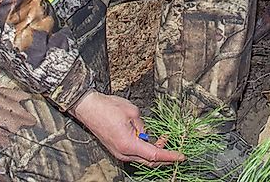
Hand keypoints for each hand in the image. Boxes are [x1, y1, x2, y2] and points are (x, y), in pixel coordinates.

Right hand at [70, 91, 184, 164]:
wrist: (88, 108)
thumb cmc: (108, 108)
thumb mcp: (133, 113)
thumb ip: (143, 126)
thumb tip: (146, 134)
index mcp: (129, 144)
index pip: (155, 155)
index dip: (170, 156)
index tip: (181, 156)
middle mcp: (123, 153)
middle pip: (149, 161)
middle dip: (164, 155)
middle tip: (174, 146)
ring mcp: (118, 152)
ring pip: (141, 158)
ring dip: (153, 151)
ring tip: (162, 138)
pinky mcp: (116, 149)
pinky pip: (134, 153)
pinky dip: (144, 148)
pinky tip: (149, 139)